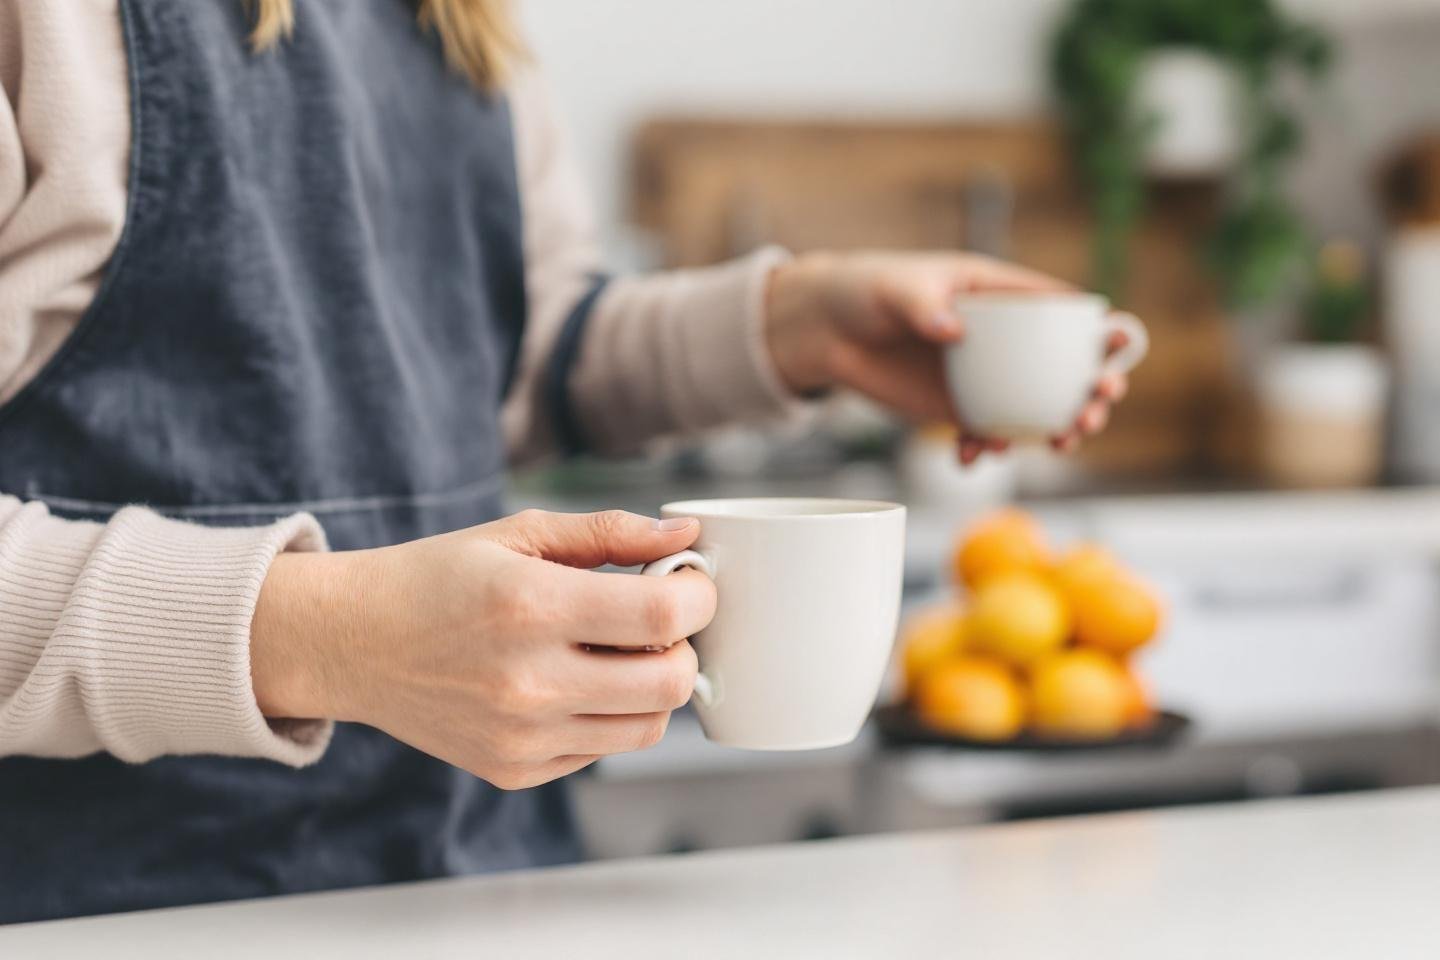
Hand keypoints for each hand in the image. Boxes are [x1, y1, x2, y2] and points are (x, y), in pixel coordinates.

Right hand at [250, 510, 715, 789]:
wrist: (352, 642)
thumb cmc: (437, 578)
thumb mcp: (519, 534)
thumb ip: (609, 531)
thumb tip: (686, 535)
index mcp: (531, 606)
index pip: (662, 615)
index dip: (697, 596)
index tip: (689, 582)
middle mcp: (528, 681)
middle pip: (671, 681)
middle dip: (685, 645)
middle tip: (659, 619)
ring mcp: (522, 735)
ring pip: (649, 726)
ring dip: (654, 685)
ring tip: (617, 651)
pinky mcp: (515, 770)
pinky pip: (604, 750)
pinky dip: (610, 717)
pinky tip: (576, 682)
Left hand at [764, 251, 1130, 464]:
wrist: (823, 331)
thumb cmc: (864, 290)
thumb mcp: (893, 288)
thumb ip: (924, 304)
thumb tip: (955, 331)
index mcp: (998, 294)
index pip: (1060, 309)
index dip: (1097, 326)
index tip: (1120, 343)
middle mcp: (999, 339)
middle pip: (1062, 365)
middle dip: (1090, 388)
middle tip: (1096, 409)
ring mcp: (980, 376)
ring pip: (1033, 406)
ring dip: (1055, 427)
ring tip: (1063, 443)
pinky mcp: (952, 407)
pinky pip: (983, 431)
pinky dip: (984, 447)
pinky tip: (970, 454)